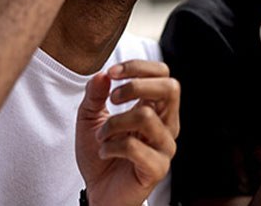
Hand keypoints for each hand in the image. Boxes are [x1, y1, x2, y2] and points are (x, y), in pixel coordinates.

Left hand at [76, 60, 179, 205]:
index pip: (163, 74)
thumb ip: (95, 94)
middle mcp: (166, 123)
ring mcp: (165, 146)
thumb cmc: (101, 152)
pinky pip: (134, 147)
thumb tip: (103, 75)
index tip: (112, 73)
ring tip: (102, 136)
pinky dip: (111, 146)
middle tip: (112, 99)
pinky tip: (105, 152)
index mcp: (155, 107)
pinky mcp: (158, 168)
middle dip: (136, 86)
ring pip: (147, 116)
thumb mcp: (90, 117)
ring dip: (114, 123)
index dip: (139, 67)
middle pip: (170, 88)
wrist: (98, 192)